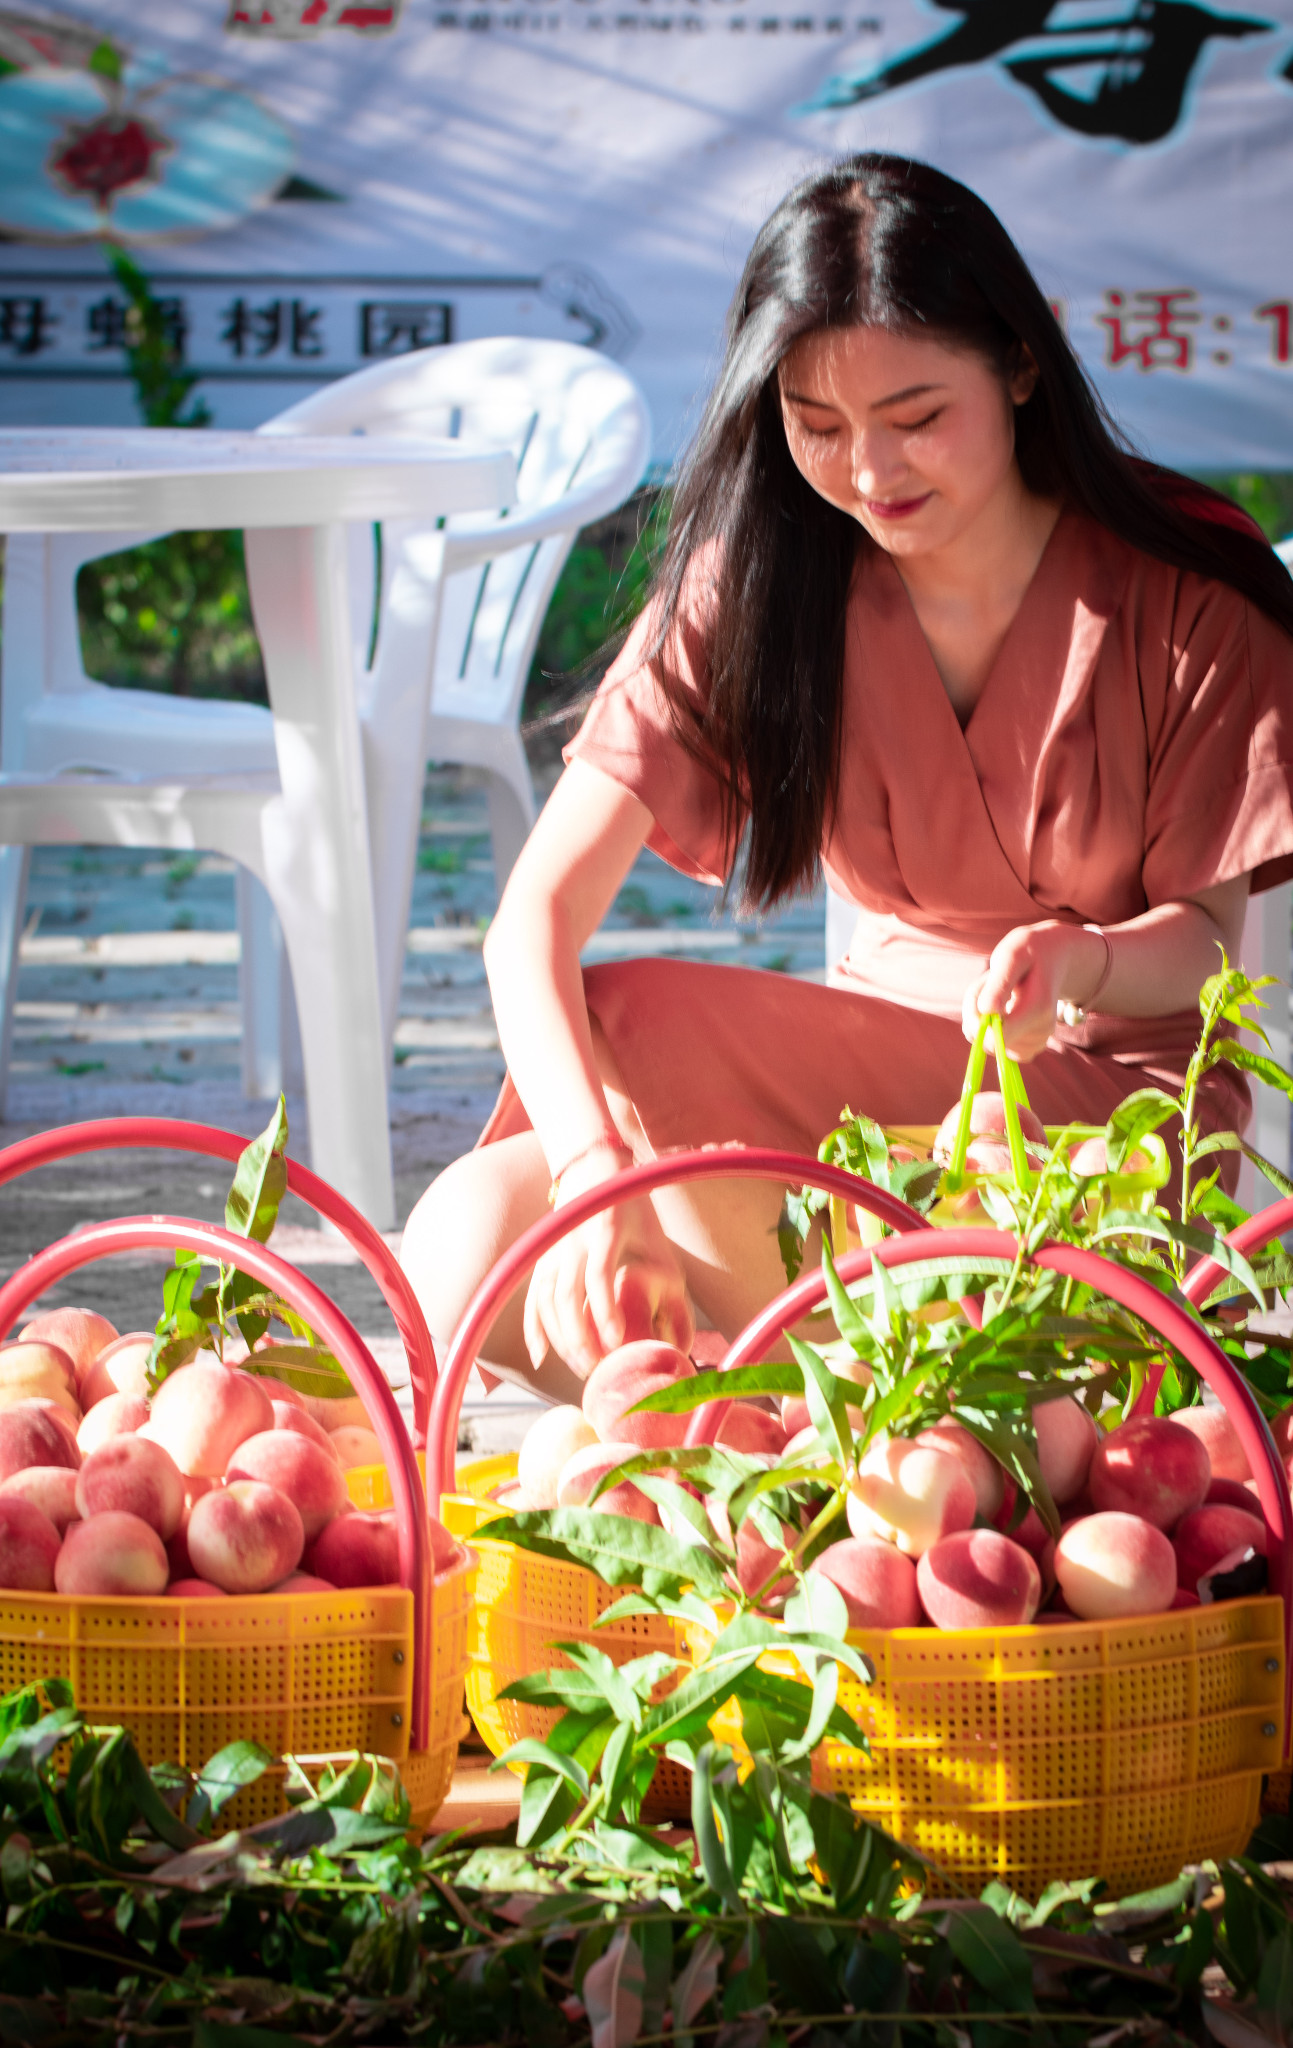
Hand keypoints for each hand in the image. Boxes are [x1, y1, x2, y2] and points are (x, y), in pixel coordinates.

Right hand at [523, 1168, 693, 1376]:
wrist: (593, 1170)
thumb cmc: (633, 1210)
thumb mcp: (658, 1243)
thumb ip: (670, 1290)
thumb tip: (683, 1342)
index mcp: (605, 1229)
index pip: (598, 1275)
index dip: (605, 1311)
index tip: (617, 1343)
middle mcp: (572, 1240)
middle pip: (567, 1295)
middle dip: (580, 1337)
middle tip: (598, 1368)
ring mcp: (552, 1249)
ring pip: (546, 1300)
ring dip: (560, 1338)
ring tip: (582, 1366)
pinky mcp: (542, 1258)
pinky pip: (532, 1297)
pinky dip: (533, 1327)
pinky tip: (540, 1357)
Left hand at [962, 921, 1107, 1063]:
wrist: (1055, 957)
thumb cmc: (1029, 952)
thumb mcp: (1012, 956)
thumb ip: (999, 984)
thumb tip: (987, 1011)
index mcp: (1037, 1009)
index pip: (996, 1039)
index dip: (976, 1022)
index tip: (979, 994)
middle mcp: (1042, 1031)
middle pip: (989, 1043)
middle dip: (978, 1016)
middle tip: (988, 984)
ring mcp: (1038, 1041)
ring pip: (990, 1045)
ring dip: (984, 1019)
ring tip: (999, 991)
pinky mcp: (1031, 1047)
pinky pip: (998, 1047)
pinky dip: (992, 1028)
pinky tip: (1003, 1006)